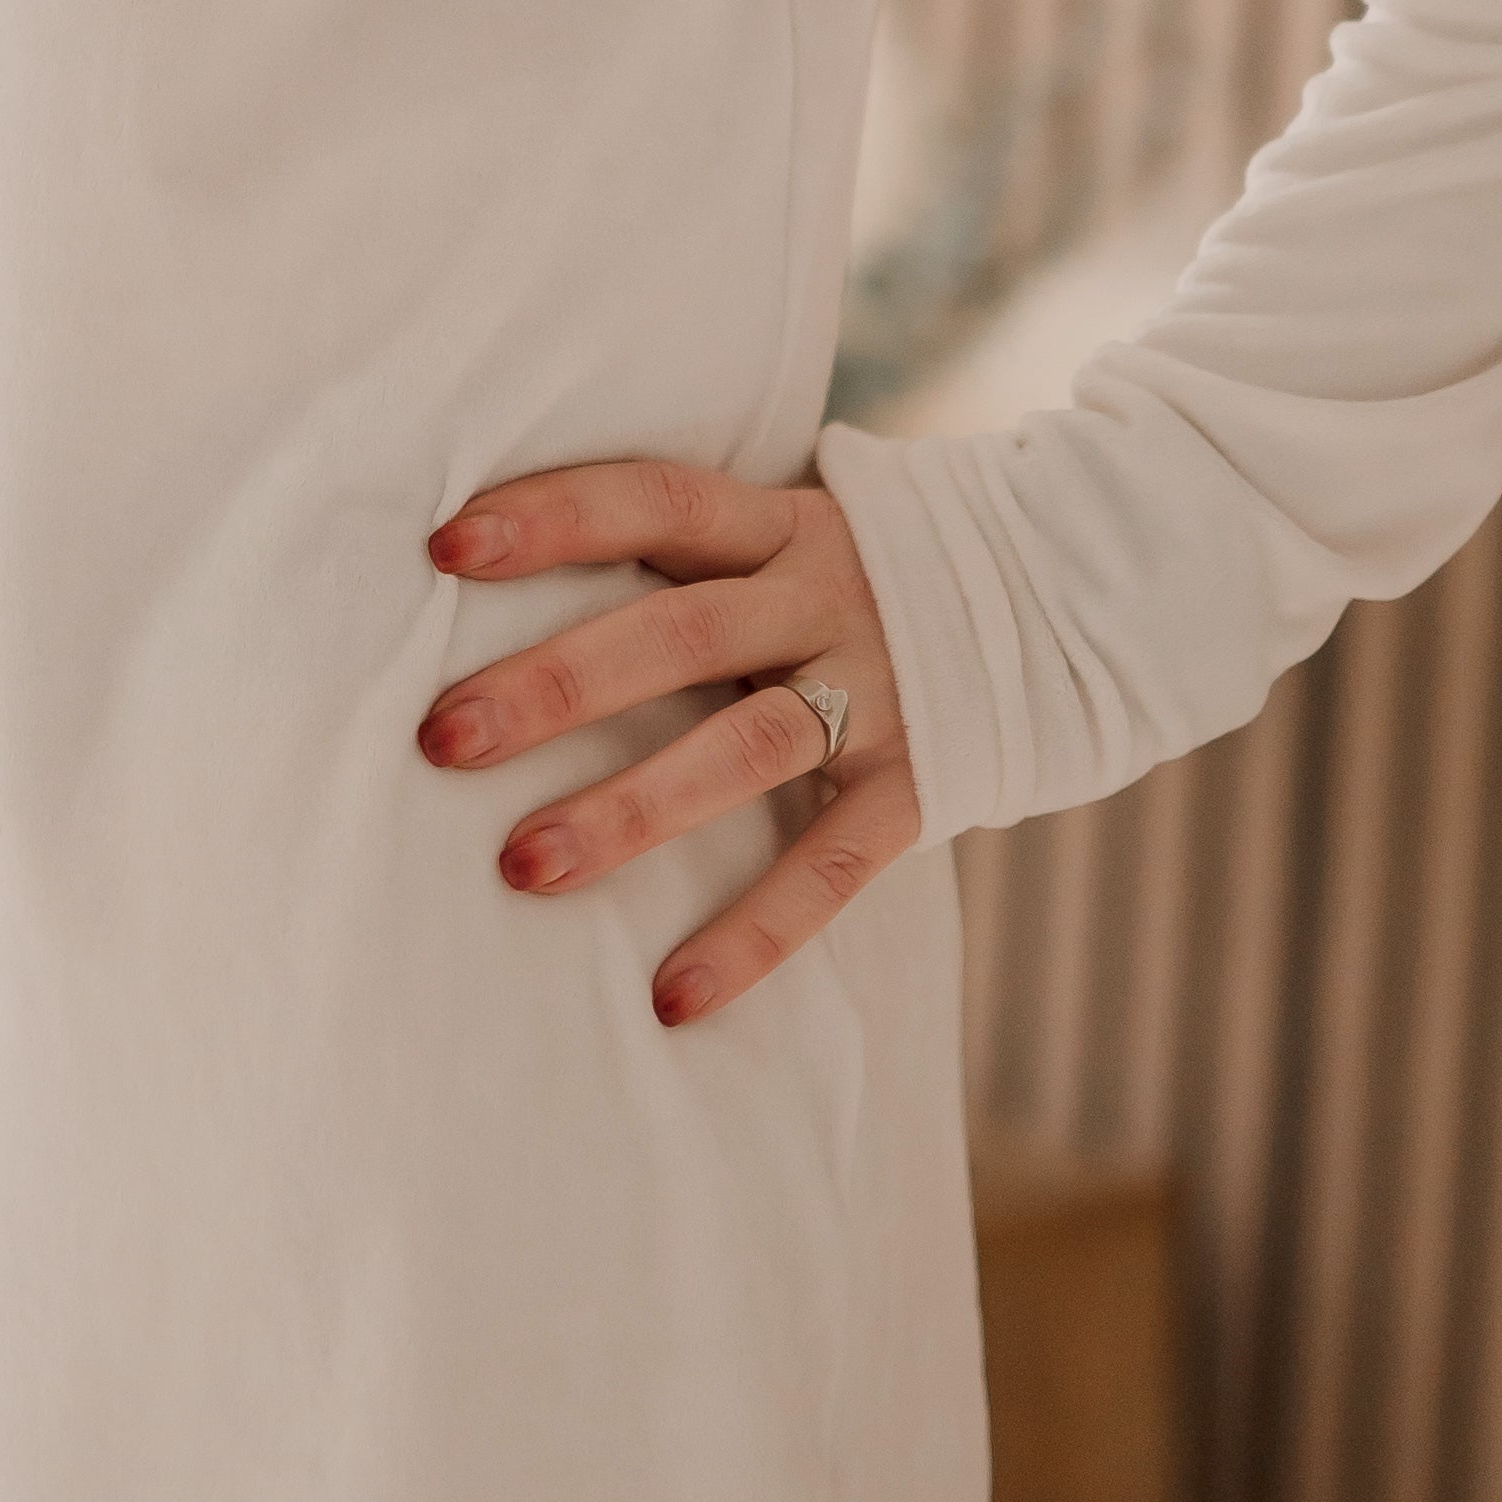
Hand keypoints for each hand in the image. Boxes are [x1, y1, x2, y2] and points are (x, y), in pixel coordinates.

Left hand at [418, 456, 920, 1026]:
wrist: (1055, 596)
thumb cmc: (848, 577)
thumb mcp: (780, 531)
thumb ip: (679, 552)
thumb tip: (482, 566)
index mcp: (778, 524)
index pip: (655, 500)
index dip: (555, 516)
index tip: (446, 548)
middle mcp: (825, 600)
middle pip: (681, 633)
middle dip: (558, 684)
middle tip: (446, 737)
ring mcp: (880, 694)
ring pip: (744, 750)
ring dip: (630, 810)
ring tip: (522, 867)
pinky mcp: (919, 787)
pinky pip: (831, 869)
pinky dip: (754, 935)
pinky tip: (673, 1001)